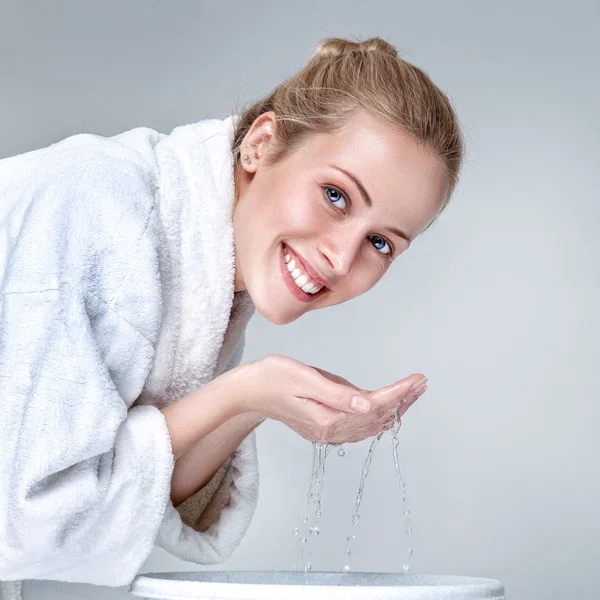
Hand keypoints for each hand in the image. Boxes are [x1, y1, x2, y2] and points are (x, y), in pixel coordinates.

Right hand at [227, 354, 427, 443]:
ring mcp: (327, 433)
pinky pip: (359, 428)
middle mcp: (331, 430)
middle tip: (422, 383)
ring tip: (413, 392)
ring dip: (394, 409)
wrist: (249, 391)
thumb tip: (369, 405)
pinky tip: (388, 411)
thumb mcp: (305, 378)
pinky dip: (378, 418)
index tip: (417, 379)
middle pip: (377, 418)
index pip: (374, 406)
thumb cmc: (274, 377)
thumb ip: (338, 394)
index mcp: (328, 418)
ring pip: (370, 425)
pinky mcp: (324, 429)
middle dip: (403, 400)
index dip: (399, 393)